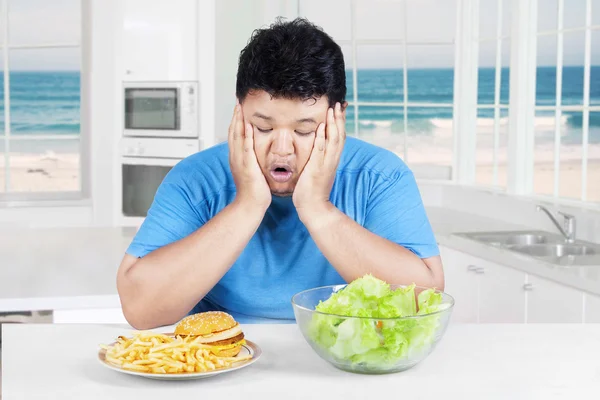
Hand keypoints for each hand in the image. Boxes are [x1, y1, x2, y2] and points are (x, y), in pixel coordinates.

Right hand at [228, 103, 270, 212]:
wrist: (250, 205)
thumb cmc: (254, 191)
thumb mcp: (252, 172)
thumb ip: (252, 161)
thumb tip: (256, 155)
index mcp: (237, 158)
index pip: (235, 136)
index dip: (236, 122)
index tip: (239, 109)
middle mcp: (236, 158)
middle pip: (233, 132)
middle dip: (235, 117)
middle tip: (237, 102)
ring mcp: (240, 161)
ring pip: (237, 137)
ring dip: (238, 121)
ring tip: (240, 108)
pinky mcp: (247, 165)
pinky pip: (246, 147)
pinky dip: (246, 135)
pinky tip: (248, 125)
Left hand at [293, 102, 345, 220]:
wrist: (314, 208)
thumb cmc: (312, 191)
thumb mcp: (317, 171)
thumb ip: (319, 160)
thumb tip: (316, 150)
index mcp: (331, 160)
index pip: (339, 137)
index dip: (340, 123)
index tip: (339, 109)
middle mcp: (332, 160)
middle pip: (340, 135)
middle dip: (340, 119)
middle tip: (339, 103)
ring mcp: (326, 164)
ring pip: (334, 140)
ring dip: (334, 124)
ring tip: (333, 109)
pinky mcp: (317, 168)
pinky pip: (321, 150)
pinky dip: (322, 138)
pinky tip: (321, 127)